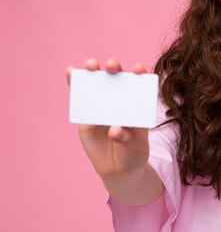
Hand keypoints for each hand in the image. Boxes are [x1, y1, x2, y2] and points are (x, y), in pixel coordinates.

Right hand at [66, 58, 150, 180]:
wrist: (118, 167)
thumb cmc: (133, 151)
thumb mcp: (137, 145)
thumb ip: (128, 137)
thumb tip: (114, 129)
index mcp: (138, 103)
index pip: (140, 83)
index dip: (139, 73)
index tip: (138, 69)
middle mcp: (120, 98)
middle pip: (117, 78)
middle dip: (114, 68)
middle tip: (112, 66)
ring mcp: (102, 104)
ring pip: (97, 83)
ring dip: (92, 70)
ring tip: (91, 65)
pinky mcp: (86, 114)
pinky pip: (80, 97)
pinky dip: (74, 84)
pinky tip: (70, 72)